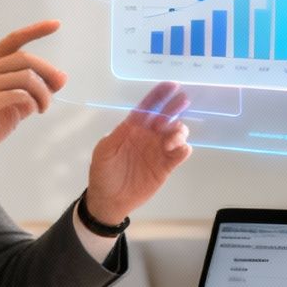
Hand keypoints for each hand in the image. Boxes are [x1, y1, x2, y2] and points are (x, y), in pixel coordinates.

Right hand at [0, 21, 67, 198]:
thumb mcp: (15, 103)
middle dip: (49, 72)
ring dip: (44, 93)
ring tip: (43, 107)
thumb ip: (35, 89)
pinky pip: (20, 94)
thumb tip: (62, 77)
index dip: (36, 30)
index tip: (56, 24)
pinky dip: (33, 102)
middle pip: (26, 58)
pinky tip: (33, 110)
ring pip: (27, 77)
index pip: (14, 40)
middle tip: (58, 87)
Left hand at [84, 82, 192, 223]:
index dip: (159, 95)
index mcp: (133, 128)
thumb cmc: (103, 172)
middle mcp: (148, 135)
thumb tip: (134, 121)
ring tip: (171, 140)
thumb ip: (118, 135)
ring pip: (176, 133)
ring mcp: (158, 150)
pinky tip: (179, 150)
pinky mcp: (166, 166)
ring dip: (178, 131)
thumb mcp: (104, 151)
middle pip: (166, 116)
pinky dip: (183, 149)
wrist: (109, 200)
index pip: (148, 107)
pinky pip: (180, 153)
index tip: (171, 85)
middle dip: (174, 107)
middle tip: (183, 101)